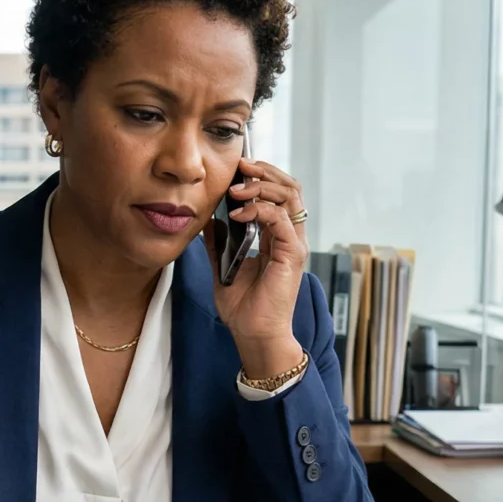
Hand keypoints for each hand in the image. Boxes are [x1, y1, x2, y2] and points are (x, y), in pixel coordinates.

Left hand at [211, 157, 308, 379]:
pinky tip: (238, 214)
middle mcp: (290, 237)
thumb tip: (208, 219)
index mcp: (278, 238)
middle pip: (290, 188)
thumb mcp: (223, 266)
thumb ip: (218, 243)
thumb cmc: (244, 308)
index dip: (261, 176)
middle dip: (265, 171)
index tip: (237, 169)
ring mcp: (294, 244)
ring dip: (262, 186)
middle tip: (241, 166)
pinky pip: (281, 219)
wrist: (253, 335)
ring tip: (237, 189)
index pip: (279, 194)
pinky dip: (259, 210)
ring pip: (290, 197)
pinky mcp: (292, 254)